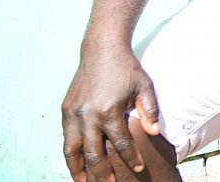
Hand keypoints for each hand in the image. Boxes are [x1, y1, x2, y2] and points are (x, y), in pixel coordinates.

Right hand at [61, 45, 160, 181]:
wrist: (101, 49)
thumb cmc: (126, 68)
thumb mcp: (144, 86)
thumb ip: (150, 110)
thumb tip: (154, 133)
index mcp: (109, 110)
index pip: (121, 144)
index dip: (131, 158)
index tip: (138, 169)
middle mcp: (88, 116)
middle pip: (94, 154)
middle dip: (103, 174)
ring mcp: (73, 114)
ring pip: (72, 151)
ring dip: (78, 170)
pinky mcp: (65, 110)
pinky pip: (65, 139)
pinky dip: (70, 154)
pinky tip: (76, 163)